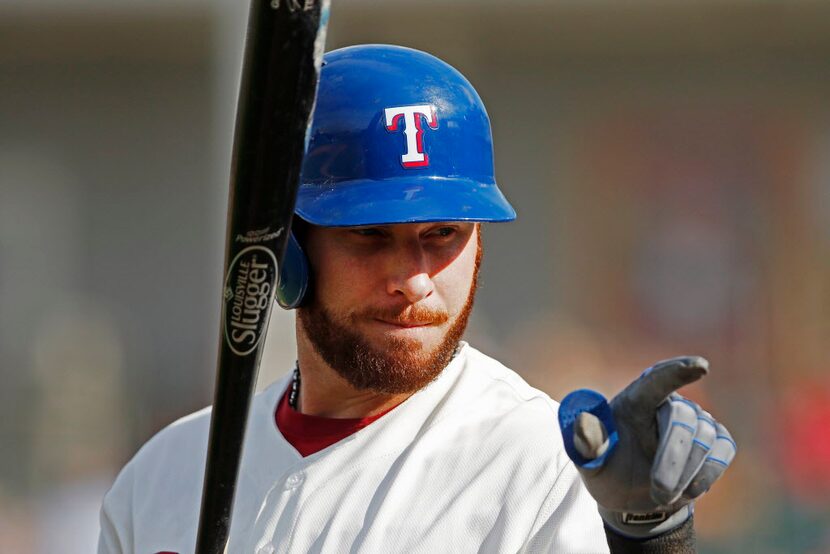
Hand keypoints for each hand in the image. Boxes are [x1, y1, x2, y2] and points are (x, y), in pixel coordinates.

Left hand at [557, 357, 736, 537]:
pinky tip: (687, 490)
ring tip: (661, 494)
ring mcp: (695, 421)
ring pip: (705, 438)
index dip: (677, 372)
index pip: (656, 379)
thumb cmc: (607, 468)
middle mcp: (667, 404)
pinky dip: (706, 475)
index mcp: (634, 400)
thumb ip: (586, 441)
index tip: (701, 366)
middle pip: (682, 417)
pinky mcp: (716, 441)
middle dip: (672, 457)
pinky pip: (722, 451)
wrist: (628, 495)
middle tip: (659, 490)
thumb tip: (581, 420)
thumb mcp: (588, 460)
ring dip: (684, 474)